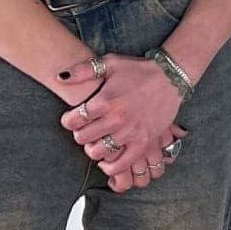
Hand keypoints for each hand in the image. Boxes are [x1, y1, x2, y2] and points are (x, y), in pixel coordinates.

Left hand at [60, 56, 188, 192]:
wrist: (170, 78)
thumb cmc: (138, 70)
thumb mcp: (110, 62)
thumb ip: (84, 70)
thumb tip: (60, 77)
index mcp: (105, 100)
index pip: (73, 120)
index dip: (68, 120)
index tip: (72, 118)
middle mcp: (116, 118)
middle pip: (82, 137)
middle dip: (79, 133)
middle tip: (85, 129)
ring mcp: (130, 132)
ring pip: (98, 152)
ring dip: (92, 148)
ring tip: (96, 141)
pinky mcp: (143, 142)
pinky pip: (122, 164)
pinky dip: (110, 167)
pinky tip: (107, 161)